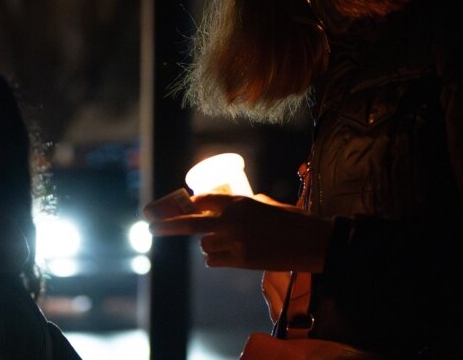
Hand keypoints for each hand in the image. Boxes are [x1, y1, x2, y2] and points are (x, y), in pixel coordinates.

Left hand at [149, 194, 332, 271]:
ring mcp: (235, 242)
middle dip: (167, 225)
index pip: (202, 200)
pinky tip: (231, 255)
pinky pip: (214, 261)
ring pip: (205, 246)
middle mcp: (233, 220)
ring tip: (231, 243)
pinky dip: (217, 259)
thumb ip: (244, 204)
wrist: (313, 242)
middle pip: (190, 223)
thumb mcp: (266, 204)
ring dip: (211, 245)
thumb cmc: (292, 220)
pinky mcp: (241, 262)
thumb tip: (225, 206)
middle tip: (149, 227)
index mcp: (239, 202)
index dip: (189, 204)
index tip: (178, 207)